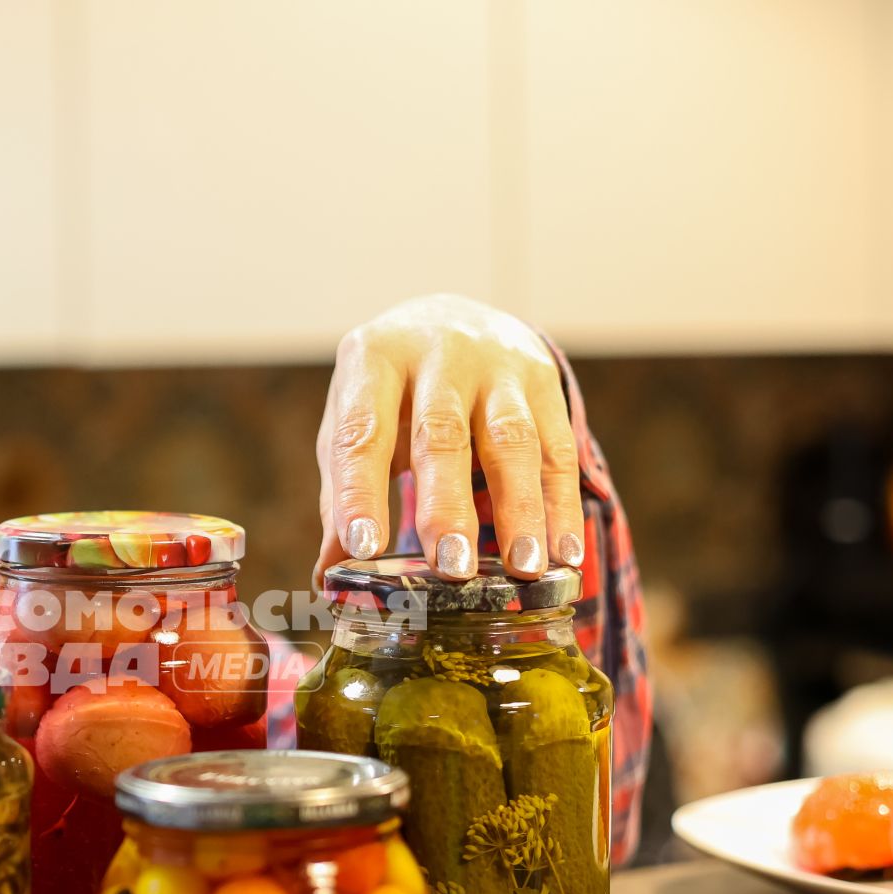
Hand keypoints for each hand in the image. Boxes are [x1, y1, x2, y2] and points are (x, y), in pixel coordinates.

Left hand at [314, 293, 581, 583]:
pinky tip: (562, 552)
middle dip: (448, 505)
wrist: (453, 318)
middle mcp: (438, 354)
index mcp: (374, 360)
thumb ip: (340, 493)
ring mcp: (498, 364)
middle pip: (443, 433)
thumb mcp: (352, 422)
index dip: (360, 491)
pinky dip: (562, 502)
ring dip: (520, 507)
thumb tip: (330, 574)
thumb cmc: (390, 388)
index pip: (362, 432)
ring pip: (512, 439)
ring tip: (523, 567)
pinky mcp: (544, 381)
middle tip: (451, 566)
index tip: (365, 548)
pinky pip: (559, 446)